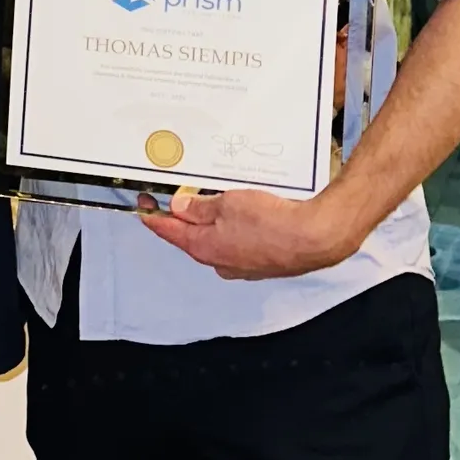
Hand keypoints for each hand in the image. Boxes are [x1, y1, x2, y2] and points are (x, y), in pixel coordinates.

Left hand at [135, 185, 357, 279]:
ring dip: (213, 220)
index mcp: (203, 248)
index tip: (144, 204)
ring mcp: (241, 266)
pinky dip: (235, 227)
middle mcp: (219, 262)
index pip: (168, 231)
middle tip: (181, 193)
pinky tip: (245, 213)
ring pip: (218, 239)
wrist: (315, 238)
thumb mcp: (227, 204)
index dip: (153, 215)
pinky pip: (239, 242)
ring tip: (217, 199)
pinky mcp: (261, 263)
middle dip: (186, 215)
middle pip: (193, 236)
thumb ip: (199, 206)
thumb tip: (178, 207)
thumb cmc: (271, 221)